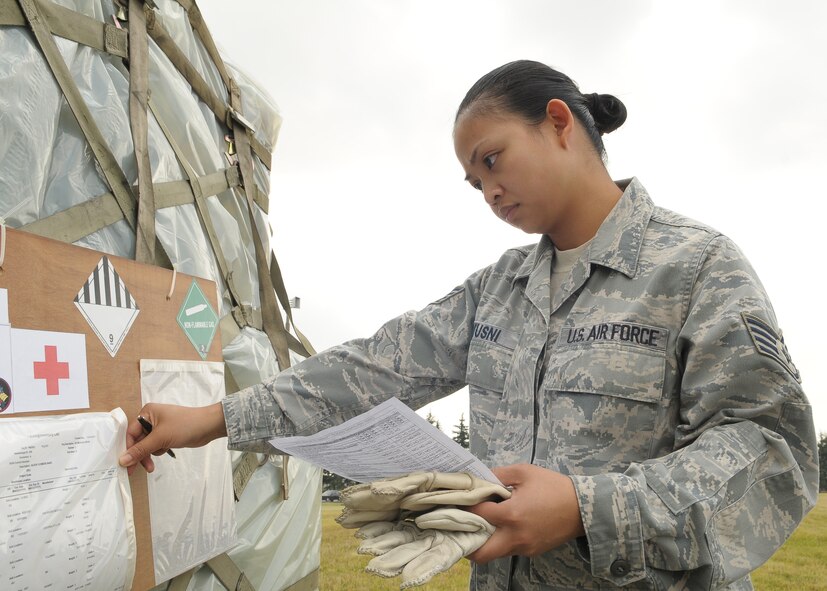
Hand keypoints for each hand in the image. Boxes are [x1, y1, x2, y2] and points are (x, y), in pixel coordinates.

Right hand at [119, 402, 226, 474]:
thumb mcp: (160, 438)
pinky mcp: (168, 434)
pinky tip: (167, 450)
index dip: (128, 449)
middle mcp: (151, 418)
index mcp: (147, 412)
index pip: (131, 433)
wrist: (209, 426)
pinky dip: (159, 451)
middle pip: (138, 440)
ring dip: (150, 454)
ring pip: (147, 445)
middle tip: (138, 469)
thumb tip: (122, 460)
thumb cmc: (185, 425)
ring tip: (153, 465)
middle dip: (140, 454)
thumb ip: (141, 450)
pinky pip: (156, 445)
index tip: (126, 464)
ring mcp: (160, 427)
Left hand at [466, 464, 584, 562]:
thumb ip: (498, 474)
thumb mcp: (524, 472)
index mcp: (511, 514)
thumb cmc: (553, 486)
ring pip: (495, 553)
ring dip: (485, 542)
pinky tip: (504, 526)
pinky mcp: (532, 552)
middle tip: (464, 526)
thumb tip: (480, 479)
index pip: (477, 514)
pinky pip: (510, 550)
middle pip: (481, 553)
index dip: (466, 505)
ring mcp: (524, 547)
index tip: (462, 499)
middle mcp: (515, 536)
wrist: (583, 507)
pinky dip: (502, 541)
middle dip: (467, 542)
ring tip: (482, 524)